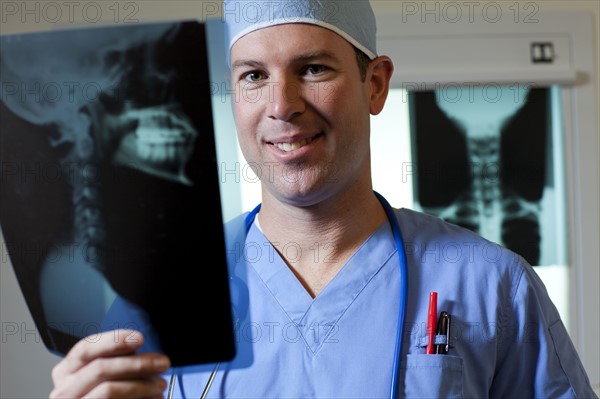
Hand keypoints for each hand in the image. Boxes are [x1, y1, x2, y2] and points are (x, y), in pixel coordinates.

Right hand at [49, 329, 170, 398]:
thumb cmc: (101, 395)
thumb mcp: (101, 375)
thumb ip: (115, 361)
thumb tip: (144, 353)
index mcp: (66, 371)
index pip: (85, 348)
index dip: (113, 340)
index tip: (139, 338)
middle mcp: (63, 389)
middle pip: (100, 368)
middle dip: (136, 363)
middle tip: (162, 363)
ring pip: (108, 389)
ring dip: (141, 386)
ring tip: (160, 385)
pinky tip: (153, 398)